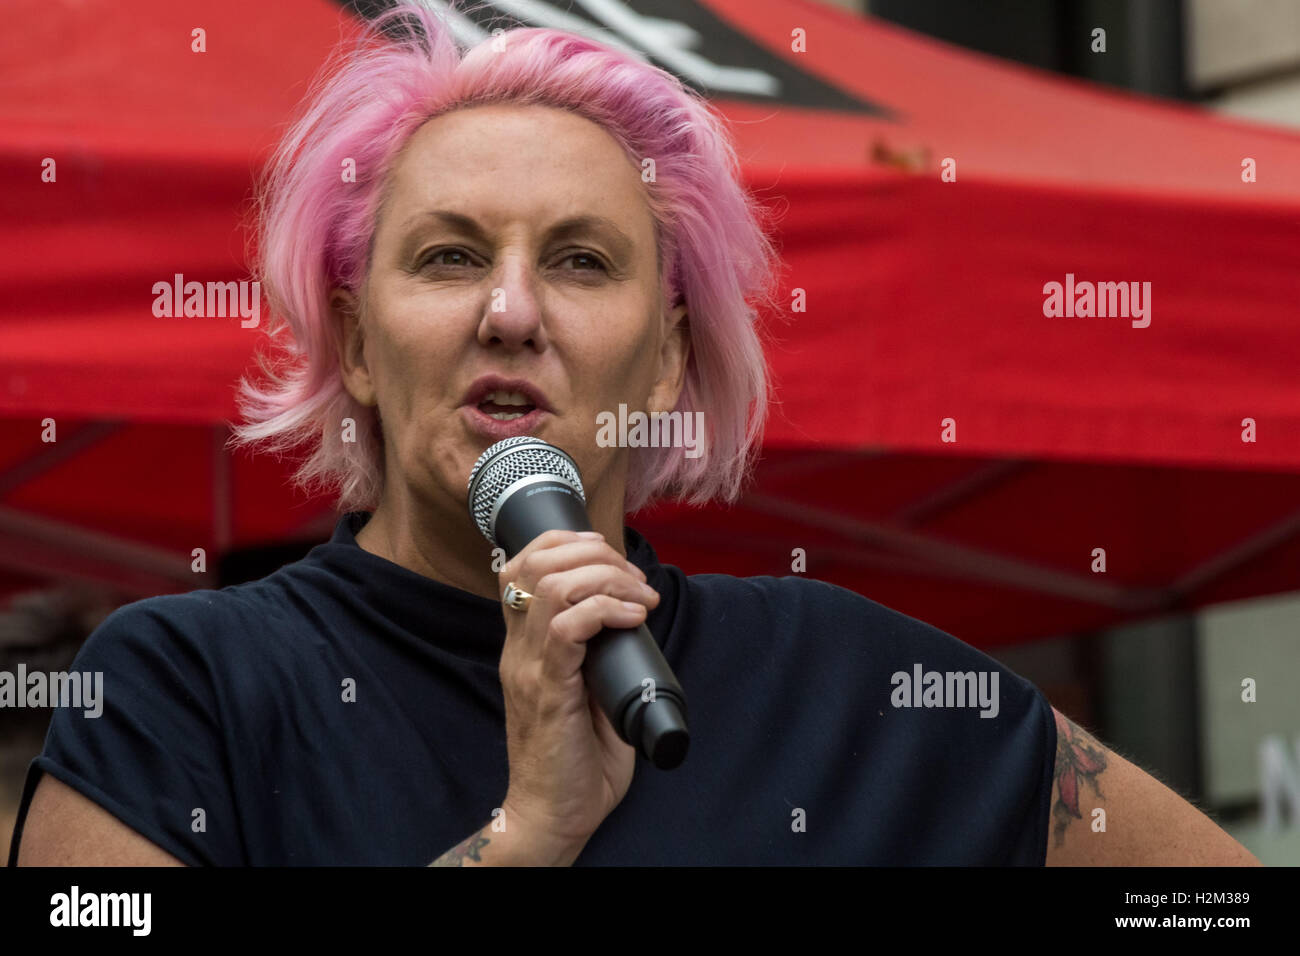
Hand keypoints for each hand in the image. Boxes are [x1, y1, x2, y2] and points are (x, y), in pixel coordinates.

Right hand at [495, 529, 659, 859]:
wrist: (554, 816)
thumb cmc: (577, 760)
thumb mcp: (588, 692)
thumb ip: (598, 654)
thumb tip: (634, 618)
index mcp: (525, 645)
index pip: (520, 564)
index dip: (564, 541)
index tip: (609, 554)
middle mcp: (519, 649)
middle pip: (534, 561)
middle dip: (594, 552)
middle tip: (634, 578)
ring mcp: (530, 667)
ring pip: (551, 585)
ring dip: (606, 577)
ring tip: (639, 596)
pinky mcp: (547, 690)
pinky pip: (567, 627)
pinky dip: (606, 609)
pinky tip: (633, 618)